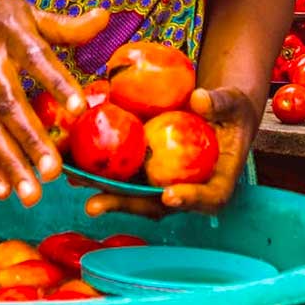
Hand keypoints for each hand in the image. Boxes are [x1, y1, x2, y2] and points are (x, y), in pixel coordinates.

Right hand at [0, 0, 110, 207]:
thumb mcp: (29, 13)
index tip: (79, 107)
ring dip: (8, 164)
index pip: (36, 58)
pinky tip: (3, 190)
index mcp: (10, 35)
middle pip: (9, 105)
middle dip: (31, 140)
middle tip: (54, 172)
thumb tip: (104, 17)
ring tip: (31, 194)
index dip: (56, 82)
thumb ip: (66, 26)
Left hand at [84, 86, 260, 218]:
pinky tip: (72, 156)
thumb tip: (199, 99)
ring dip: (101, 189)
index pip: (209, 198)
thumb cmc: (231, 109)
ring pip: (132, 191)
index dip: (190, 200)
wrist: (217, 110)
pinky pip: (121, 171)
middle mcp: (185, 188)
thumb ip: (219, 103)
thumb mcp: (232, 102)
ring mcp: (162, 180)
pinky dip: (97, 165)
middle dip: (124, 205)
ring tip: (72, 180)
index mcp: (216, 181)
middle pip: (157, 204)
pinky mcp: (145, 168)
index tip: (169, 195)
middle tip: (95, 205)